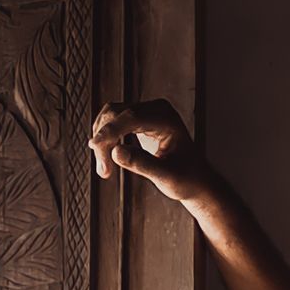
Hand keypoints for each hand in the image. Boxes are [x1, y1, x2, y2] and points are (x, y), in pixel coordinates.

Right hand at [88, 98, 213, 202]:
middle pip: (117, 114)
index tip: (95, 147)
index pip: (131, 117)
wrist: (194, 180)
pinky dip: (106, 139)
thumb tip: (116, 152)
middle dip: (105, 140)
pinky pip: (114, 122)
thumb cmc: (186, 180)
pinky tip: (106, 157)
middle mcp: (156, 109)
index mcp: (167, 118)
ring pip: (111, 117)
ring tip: (104, 170)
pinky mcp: (138, 119)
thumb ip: (142, 164)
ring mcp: (146, 111)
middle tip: (103, 171)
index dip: (110, 131)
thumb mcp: (167, 177)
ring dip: (102, 141)